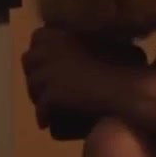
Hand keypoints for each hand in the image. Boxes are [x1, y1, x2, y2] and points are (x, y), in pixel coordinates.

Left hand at [20, 26, 143, 128]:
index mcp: (65, 33)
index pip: (38, 36)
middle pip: (28, 60)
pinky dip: (43, 115)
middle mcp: (51, 50)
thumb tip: (107, 41)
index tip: (49, 59)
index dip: (42, 49)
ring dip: (37, 94)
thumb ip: (104, 40)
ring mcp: (49, 73)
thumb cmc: (127, 67)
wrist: (124, 92)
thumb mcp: (118, 45)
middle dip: (34, 71)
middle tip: (45, 83)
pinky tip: (46, 123)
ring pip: (32, 86)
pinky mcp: (51, 95)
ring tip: (46, 104)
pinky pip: (40, 108)